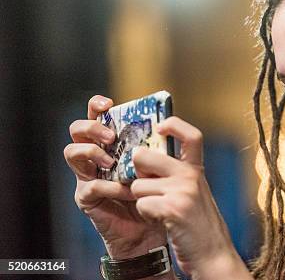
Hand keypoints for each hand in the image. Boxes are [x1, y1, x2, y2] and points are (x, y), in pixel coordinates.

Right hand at [64, 95, 167, 258]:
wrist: (151, 226)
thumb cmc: (155, 189)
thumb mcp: (159, 162)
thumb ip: (157, 144)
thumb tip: (168, 121)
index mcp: (111, 141)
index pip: (96, 115)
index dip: (97, 105)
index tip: (108, 103)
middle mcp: (94, 154)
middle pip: (77, 129)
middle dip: (92, 128)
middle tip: (110, 137)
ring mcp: (86, 175)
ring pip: (72, 152)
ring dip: (92, 153)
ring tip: (111, 161)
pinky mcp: (86, 197)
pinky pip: (90, 185)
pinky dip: (109, 186)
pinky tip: (126, 190)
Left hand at [130, 117, 251, 278]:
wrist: (214, 255)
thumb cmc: (199, 226)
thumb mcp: (195, 193)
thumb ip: (177, 175)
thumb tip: (143, 160)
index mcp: (197, 170)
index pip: (191, 135)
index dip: (173, 125)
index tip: (160, 128)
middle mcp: (191, 175)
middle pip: (143, 156)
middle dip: (136, 172)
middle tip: (147, 187)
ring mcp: (183, 191)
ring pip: (137, 184)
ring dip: (141, 200)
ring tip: (160, 211)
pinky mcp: (173, 208)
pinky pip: (142, 204)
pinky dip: (146, 215)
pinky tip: (162, 221)